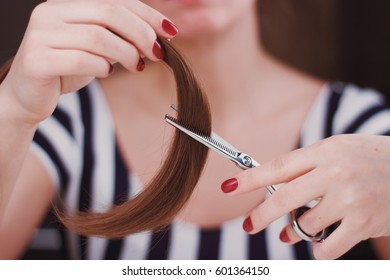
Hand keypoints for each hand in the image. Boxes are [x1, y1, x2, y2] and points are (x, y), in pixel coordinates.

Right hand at [0, 0, 176, 124]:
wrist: (30, 95)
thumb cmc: (67, 67)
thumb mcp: (98, 48)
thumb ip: (120, 37)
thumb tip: (157, 35)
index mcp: (67, 5)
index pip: (114, 0)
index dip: (146, 14)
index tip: (169, 31)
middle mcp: (50, 13)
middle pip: (107, 12)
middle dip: (140, 33)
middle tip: (157, 53)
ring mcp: (40, 35)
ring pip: (96, 36)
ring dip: (125, 53)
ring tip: (136, 66)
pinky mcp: (37, 60)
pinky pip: (80, 60)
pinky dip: (101, 67)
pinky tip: (107, 72)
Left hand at [222, 134, 389, 258]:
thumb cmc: (368, 158)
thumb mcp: (337, 149)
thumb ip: (306, 166)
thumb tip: (274, 187)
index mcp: (324, 151)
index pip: (279, 166)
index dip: (251, 179)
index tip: (229, 187)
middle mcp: (335, 172)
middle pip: (284, 198)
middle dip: (262, 215)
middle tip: (249, 225)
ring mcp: (350, 198)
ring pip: (305, 224)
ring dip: (294, 232)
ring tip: (293, 232)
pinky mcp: (364, 222)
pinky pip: (328, 247)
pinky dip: (319, 250)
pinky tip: (319, 244)